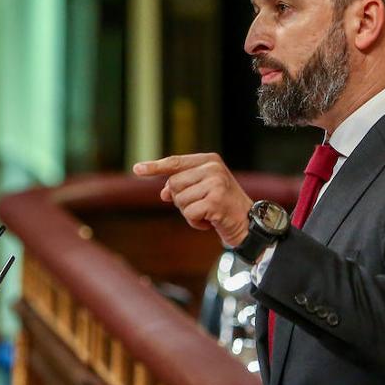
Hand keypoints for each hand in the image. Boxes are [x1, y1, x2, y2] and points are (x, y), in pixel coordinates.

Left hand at [133, 154, 253, 246]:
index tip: (137, 169)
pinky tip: (211, 222)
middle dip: (182, 201)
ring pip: (180, 200)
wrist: (248, 223)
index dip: (155, 167)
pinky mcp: (216, 200)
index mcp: (209, 160)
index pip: (175, 162)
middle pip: (174, 184)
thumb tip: (163, 193)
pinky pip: (189, 213)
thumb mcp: (203, 190)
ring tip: (208, 213)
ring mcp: (215, 183)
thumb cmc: (223, 206)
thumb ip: (183, 186)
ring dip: (189, 213)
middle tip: (201, 206)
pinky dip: (196, 223)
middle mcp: (213, 168)